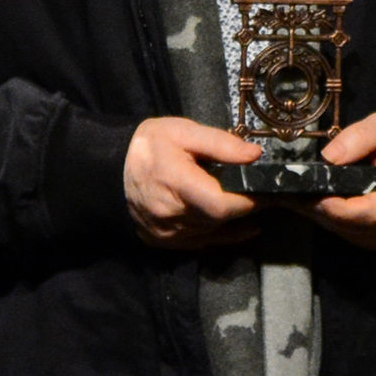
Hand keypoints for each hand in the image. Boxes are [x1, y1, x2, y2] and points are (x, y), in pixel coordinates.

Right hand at [126, 117, 265, 248]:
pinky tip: (242, 228)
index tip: (266, 191)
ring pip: (212, 232)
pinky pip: (201, 243)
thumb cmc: (149, 145)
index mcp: (176, 182)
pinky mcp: (163, 242)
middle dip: (246, 208)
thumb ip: (221, 143)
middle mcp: (170, 214)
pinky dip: (222, 235)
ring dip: (232, 221)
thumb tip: (256, 155)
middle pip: (220, 220)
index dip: (248, 202)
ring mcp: (166, 232)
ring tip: (251, 203)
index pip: (220, 206)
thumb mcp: (183, 132)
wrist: (109, 170)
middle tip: (265, 194)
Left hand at [307, 109, 375, 248]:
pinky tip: (324, 210)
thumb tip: (327, 158)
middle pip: (358, 228)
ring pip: (357, 237)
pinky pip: (364, 239)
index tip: (309, 196)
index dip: (337, 209)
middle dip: (322, 213)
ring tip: (302, 203)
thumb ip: (357, 137)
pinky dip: (342, 226)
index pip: (370, 212)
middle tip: (292, 199)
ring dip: (328, 221)